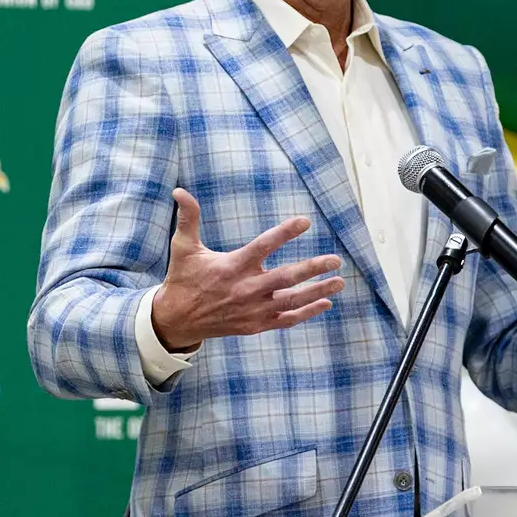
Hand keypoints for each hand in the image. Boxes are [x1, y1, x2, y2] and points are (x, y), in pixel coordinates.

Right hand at [151, 188, 345, 351]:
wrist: (177, 320)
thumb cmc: (183, 279)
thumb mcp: (183, 247)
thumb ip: (188, 218)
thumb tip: (180, 190)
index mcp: (232, 267)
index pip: (263, 246)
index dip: (284, 233)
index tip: (305, 221)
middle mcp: (245, 289)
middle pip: (285, 278)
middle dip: (312, 268)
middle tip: (335, 260)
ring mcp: (252, 310)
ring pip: (291, 301)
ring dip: (317, 292)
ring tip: (339, 282)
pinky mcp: (255, 325)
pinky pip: (286, 319)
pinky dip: (306, 313)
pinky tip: (325, 303)